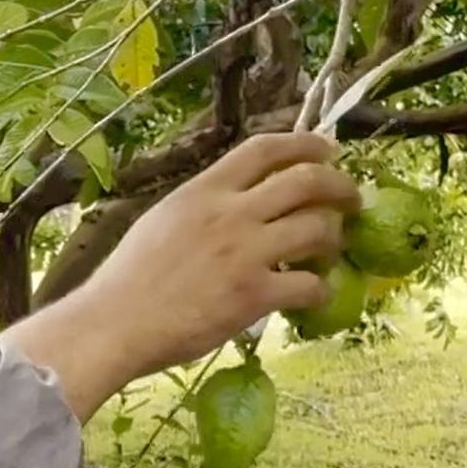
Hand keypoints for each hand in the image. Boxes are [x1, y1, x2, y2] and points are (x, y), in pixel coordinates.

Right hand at [0, 131, 356, 417]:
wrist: (114, 323)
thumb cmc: (128, 278)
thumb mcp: (163, 220)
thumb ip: (203, 206)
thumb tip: (235, 202)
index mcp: (203, 190)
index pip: (264, 149)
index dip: (305, 144)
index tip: (327, 150)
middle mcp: (230, 213)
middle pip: (306, 181)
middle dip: (341, 187)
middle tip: (352, 200)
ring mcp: (245, 253)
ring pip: (318, 229)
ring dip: (334, 239)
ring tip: (331, 251)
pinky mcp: (254, 296)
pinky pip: (309, 285)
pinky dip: (321, 289)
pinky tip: (316, 295)